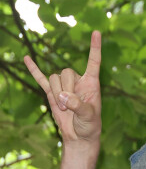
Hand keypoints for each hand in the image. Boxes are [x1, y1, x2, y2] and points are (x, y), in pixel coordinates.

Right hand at [24, 31, 101, 146]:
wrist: (78, 136)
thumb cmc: (89, 125)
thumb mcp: (89, 116)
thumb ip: (78, 105)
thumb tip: (63, 96)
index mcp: (91, 83)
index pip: (93, 62)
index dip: (95, 48)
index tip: (97, 32)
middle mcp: (77, 81)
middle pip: (66, 72)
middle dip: (65, 89)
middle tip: (69, 106)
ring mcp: (63, 86)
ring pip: (54, 78)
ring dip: (56, 94)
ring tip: (63, 108)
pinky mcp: (51, 92)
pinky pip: (41, 78)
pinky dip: (34, 70)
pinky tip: (26, 58)